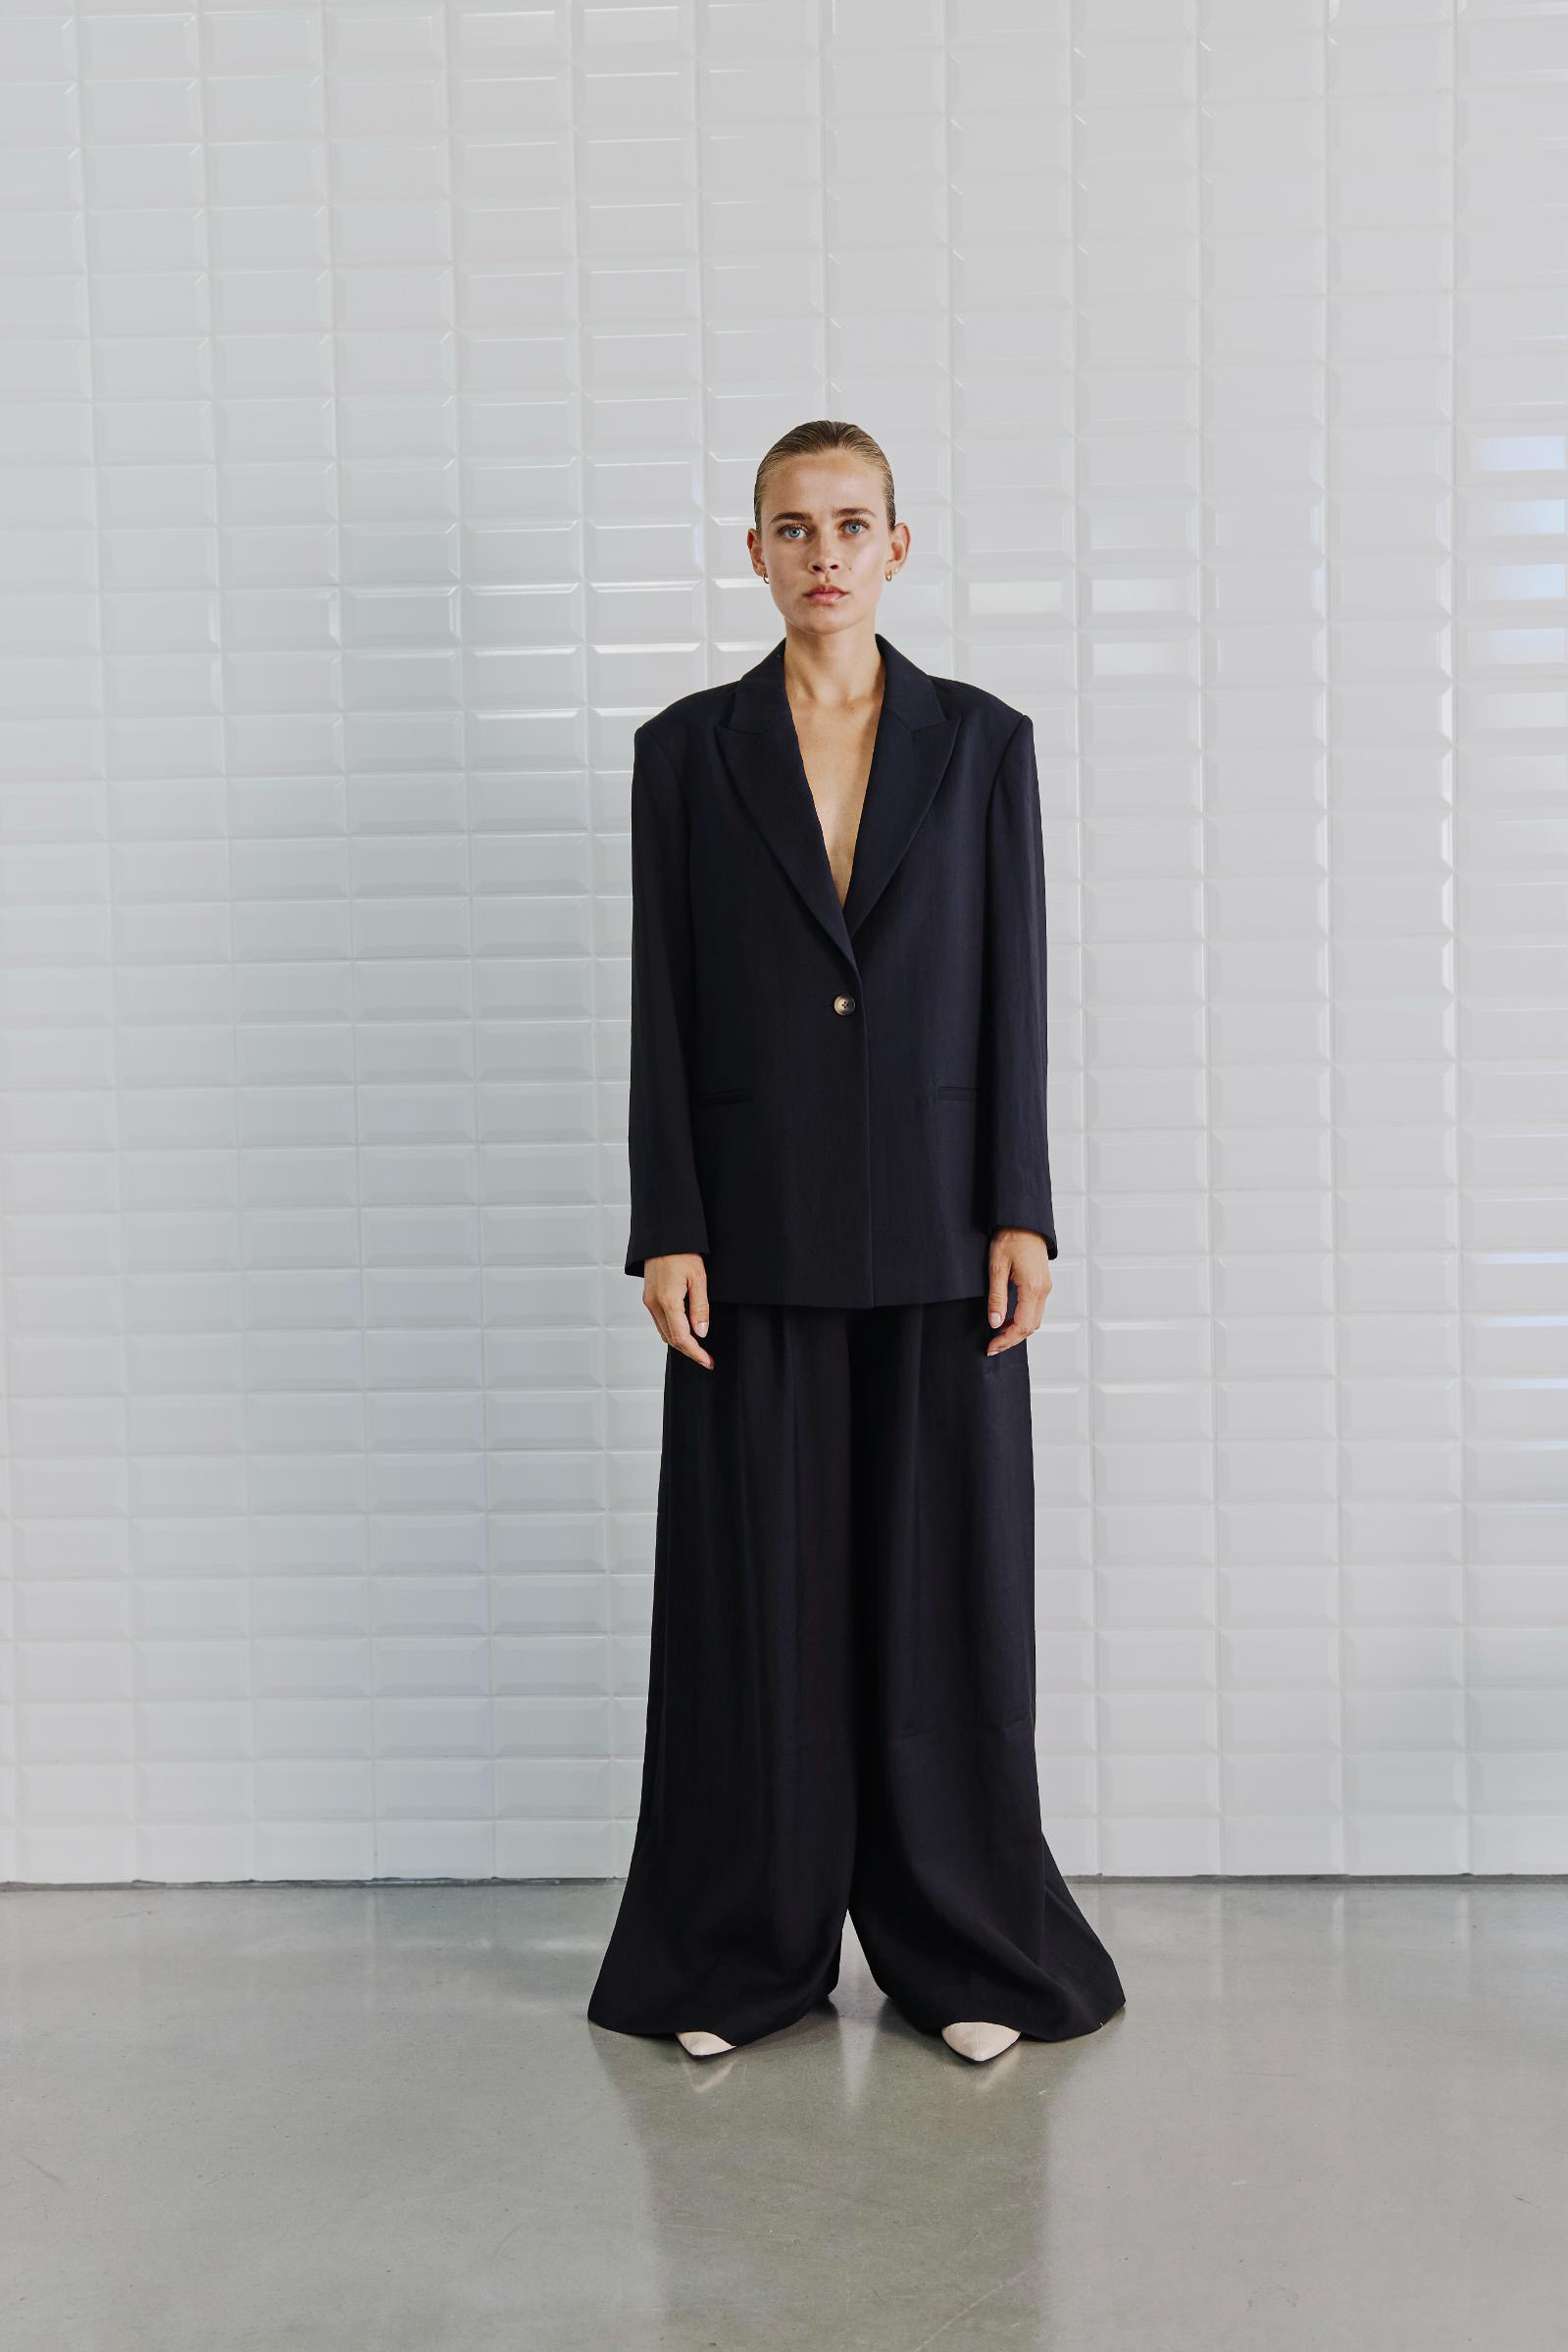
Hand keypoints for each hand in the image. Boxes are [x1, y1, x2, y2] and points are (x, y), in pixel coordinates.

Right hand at [643, 1253, 712, 1366]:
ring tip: (698, 1348)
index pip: (681, 1337)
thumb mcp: (698, 1278)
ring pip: (663, 1332)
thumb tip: (701, 1333)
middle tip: (706, 1359)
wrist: (663, 1236)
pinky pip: (659, 1322)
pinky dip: (672, 1331)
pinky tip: (684, 1332)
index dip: (696, 1353)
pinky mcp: (648, 1297)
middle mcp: (654, 1304)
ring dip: (680, 1343)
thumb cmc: (682, 1253)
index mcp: (667, 1301)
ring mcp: (649, 1301)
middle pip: (671, 1339)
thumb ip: (700, 1308)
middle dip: (689, 1351)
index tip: (708, 1362)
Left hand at [986, 1229, 1050, 1354]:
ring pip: (1035, 1320)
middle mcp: (1043, 1290)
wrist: (1024, 1221)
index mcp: (1033, 1288)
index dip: (1006, 1340)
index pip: (1022, 1326)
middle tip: (993, 1346)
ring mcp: (1045, 1287)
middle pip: (1031, 1327)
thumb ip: (996, 1297)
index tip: (991, 1347)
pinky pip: (1036, 1309)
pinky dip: (1023, 1320)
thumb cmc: (1010, 1238)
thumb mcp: (996, 1267)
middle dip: (1012, 1339)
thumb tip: (995, 1323)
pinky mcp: (1043, 1283)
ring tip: (998, 1335)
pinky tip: (1009, 1319)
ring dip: (1018, 1331)